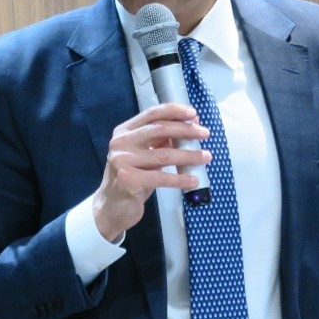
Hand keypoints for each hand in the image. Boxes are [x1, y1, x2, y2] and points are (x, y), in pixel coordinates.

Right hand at [92, 103, 210, 240]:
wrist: (111, 207)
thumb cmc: (133, 177)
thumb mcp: (145, 155)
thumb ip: (162, 140)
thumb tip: (191, 124)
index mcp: (124, 131)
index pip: (152, 114)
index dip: (174, 111)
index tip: (194, 113)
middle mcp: (121, 142)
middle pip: (159, 130)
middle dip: (186, 130)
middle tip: (205, 134)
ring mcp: (122, 161)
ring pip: (163, 155)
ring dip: (189, 155)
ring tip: (206, 157)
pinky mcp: (128, 180)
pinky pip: (161, 177)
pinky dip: (180, 179)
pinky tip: (193, 180)